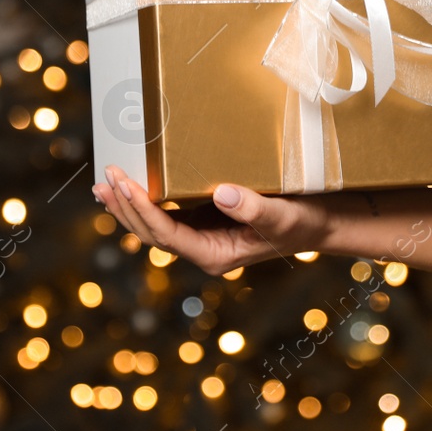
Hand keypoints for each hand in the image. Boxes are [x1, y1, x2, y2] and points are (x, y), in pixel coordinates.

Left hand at [92, 165, 328, 276]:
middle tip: (106, 176)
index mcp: (213, 254)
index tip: (124, 184)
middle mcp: (202, 248)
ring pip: (154, 224)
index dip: (142, 210)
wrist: (325, 222)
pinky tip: (133, 184)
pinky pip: (169, 212)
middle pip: (151, 232)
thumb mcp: (283, 215)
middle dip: (126, 206)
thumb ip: (253, 207)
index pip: (166, 235)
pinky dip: (148, 199)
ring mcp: (203, 234)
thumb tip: (220, 192)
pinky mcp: (208, 218)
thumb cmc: (306, 221)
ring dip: (129, 204)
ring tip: (106, 183)